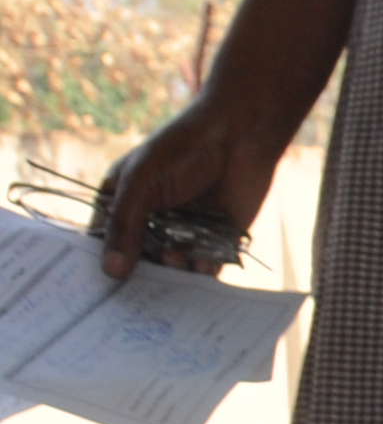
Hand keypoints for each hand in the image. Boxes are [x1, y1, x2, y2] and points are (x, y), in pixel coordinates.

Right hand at [91, 98, 282, 281]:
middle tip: (142, 284)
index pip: (105, 241)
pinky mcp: (215, 243)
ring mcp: (183, 234)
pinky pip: (204, 270)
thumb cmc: (181, 149)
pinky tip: (200, 264)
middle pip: (139, 262)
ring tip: (178, 256)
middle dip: (141, 273)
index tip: (102, 285)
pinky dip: (201, 272)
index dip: (104, 261)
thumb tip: (111, 271)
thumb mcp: (141, 183)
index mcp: (123, 203)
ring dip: (174, 271)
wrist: (238, 138)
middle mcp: (151, 223)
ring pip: (172, 270)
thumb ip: (126, 225)